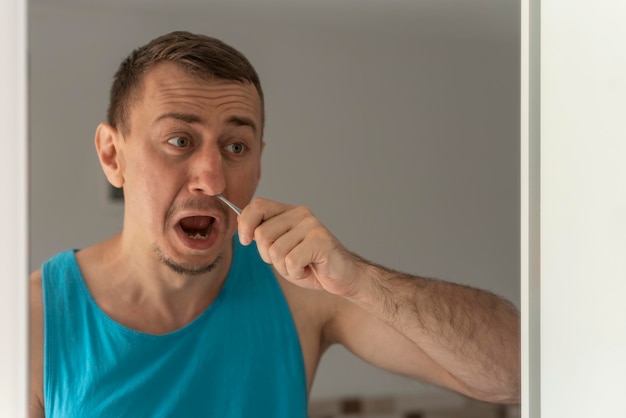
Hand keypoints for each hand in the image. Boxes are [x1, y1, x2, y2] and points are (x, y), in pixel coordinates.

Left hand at [237, 197, 361, 295]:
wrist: (342, 277)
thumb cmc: (310, 264)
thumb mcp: (280, 249)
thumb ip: (264, 236)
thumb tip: (242, 225)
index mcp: (289, 212)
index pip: (258, 205)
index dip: (245, 224)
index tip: (245, 241)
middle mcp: (300, 214)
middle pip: (262, 234)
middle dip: (269, 256)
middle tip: (287, 261)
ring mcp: (312, 226)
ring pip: (275, 251)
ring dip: (284, 268)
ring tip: (301, 266)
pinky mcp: (321, 241)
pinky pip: (291, 262)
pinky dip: (297, 273)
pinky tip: (310, 269)